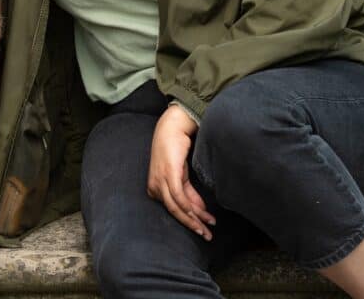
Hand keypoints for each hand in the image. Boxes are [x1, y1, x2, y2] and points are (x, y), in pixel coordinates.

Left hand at [147, 104, 215, 240]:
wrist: (173, 127)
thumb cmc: (176, 149)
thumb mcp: (182, 175)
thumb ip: (189, 193)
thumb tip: (199, 210)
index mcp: (156, 188)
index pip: (174, 209)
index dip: (190, 220)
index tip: (204, 229)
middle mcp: (155, 186)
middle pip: (174, 212)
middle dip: (192, 225)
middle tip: (206, 236)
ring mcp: (160, 181)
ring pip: (177, 207)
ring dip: (194, 219)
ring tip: (208, 227)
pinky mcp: (168, 174)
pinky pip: (178, 196)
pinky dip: (189, 207)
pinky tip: (199, 215)